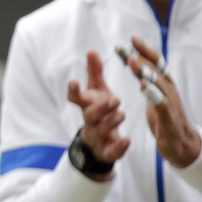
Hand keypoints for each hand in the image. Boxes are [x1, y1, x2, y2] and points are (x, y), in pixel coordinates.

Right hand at [67, 52, 130, 178]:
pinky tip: (128, 140)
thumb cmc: (100, 111)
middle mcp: (89, 120)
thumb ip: (94, 72)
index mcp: (86, 105)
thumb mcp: (98, 91)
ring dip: (110, 123)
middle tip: (116, 99)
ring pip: (100, 130)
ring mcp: (97, 137)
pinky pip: (111, 151)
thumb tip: (91, 50)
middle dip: (101, 107)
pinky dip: (119, 147)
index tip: (74, 81)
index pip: (75, 97)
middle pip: (90, 114)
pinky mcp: (107, 151)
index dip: (73, 90)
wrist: (100, 143)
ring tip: (122, 114)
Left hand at [127, 37, 200, 167]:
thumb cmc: (167, 120)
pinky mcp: (168, 118)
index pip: (156, 63)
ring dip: (145, 70)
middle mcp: (169, 90)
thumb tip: (138, 68)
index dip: (145, 50)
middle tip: (131, 42)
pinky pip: (160, 103)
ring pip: (157, 83)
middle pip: (156, 68)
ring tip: (132, 60)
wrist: (183, 146)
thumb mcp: (156, 98)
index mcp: (165, 85)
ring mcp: (170, 103)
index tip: (132, 38)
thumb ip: (148, 83)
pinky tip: (142, 86)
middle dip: (143, 54)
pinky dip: (152, 93)